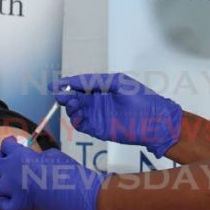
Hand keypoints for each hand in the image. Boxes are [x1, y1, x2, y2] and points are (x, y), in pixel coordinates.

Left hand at [0, 138, 110, 209]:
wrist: (75, 191)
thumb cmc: (67, 169)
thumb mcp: (51, 154)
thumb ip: (35, 155)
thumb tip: (30, 158)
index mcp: (20, 155)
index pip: (5, 145)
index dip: (9, 143)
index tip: (12, 143)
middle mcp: (11, 171)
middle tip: (2, 159)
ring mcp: (13, 189)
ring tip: (0, 179)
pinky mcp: (18, 204)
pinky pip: (1, 205)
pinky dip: (2, 202)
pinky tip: (8, 198)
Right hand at [51, 73, 181, 156]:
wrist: (155, 121)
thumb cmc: (142, 99)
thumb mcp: (118, 83)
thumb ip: (97, 82)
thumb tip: (76, 81)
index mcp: (102, 87)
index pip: (80, 84)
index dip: (66, 84)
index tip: (54, 84)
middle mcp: (97, 101)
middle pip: (74, 98)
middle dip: (65, 95)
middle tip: (60, 95)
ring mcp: (97, 115)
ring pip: (76, 111)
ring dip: (70, 108)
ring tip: (73, 104)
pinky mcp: (98, 129)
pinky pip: (82, 125)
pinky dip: (76, 121)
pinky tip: (77, 117)